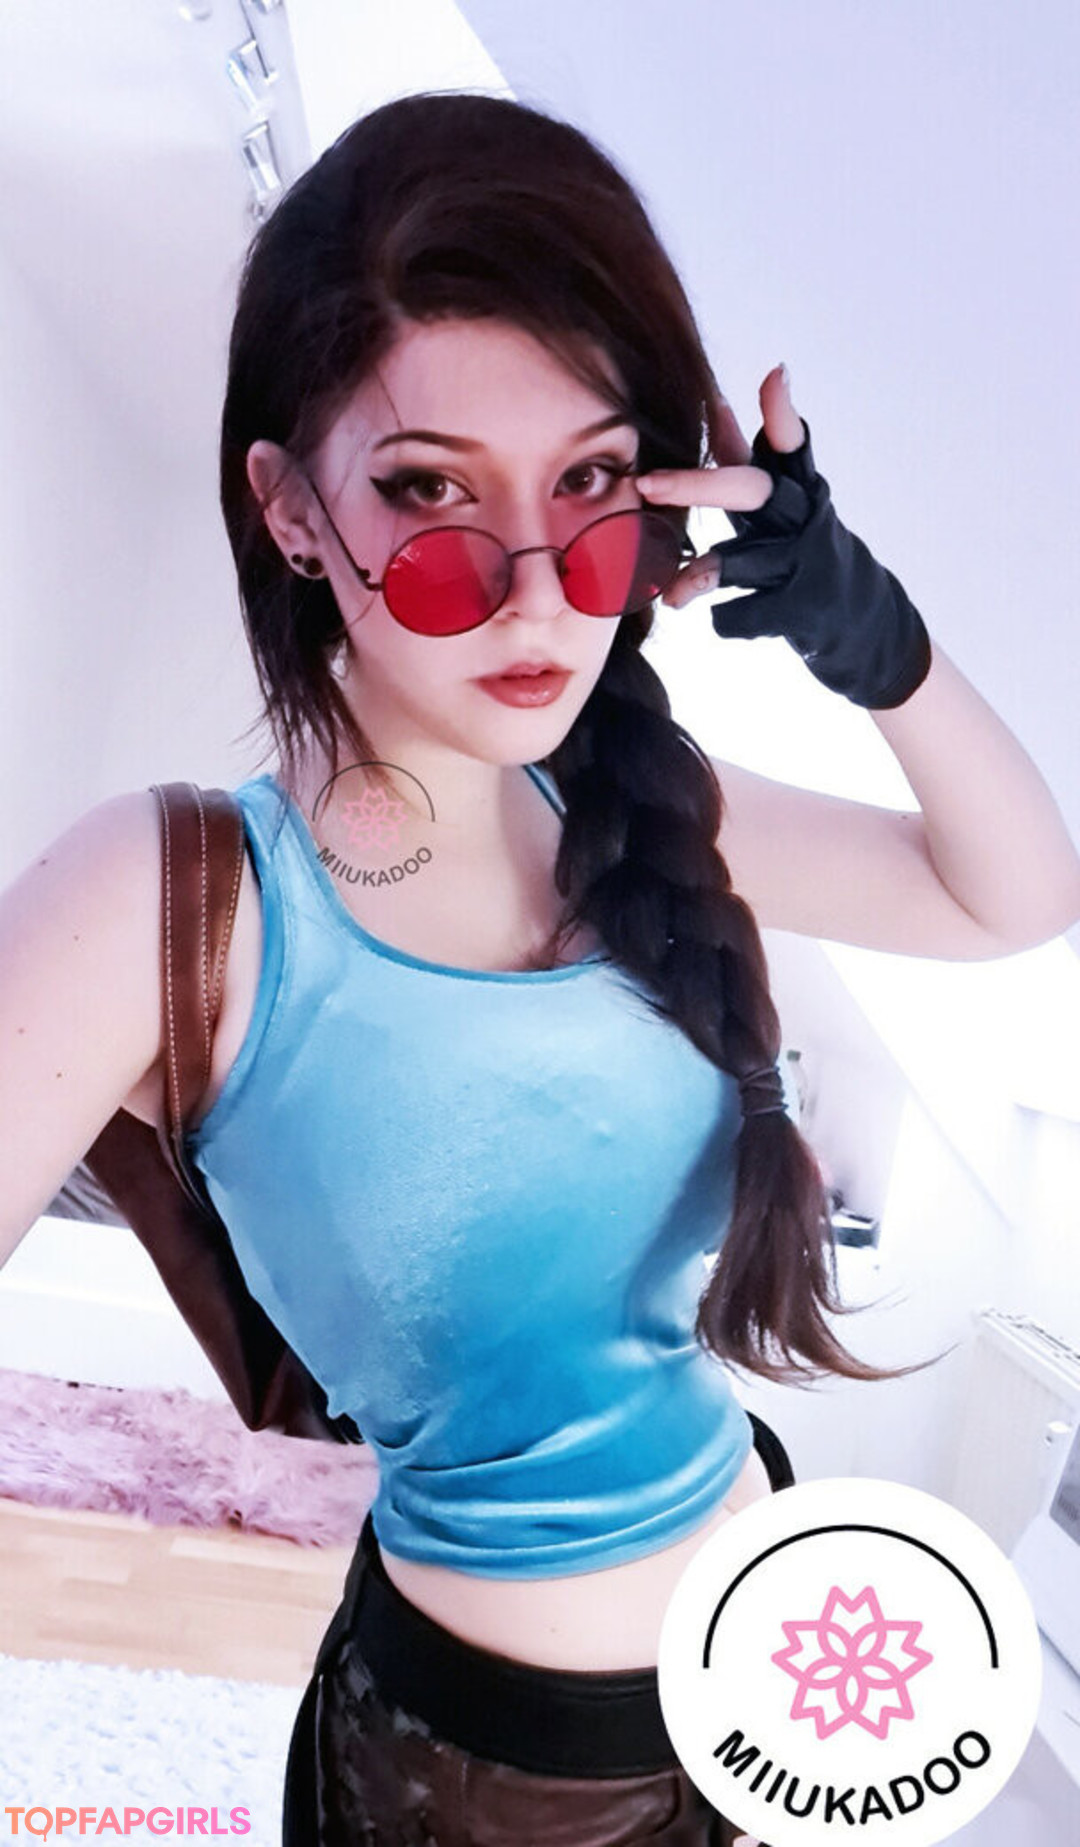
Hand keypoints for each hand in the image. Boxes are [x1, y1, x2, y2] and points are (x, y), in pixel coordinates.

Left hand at [636, 365, 932, 711]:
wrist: (862, 621)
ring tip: (672, 596)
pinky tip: (716, 619)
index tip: (774, 375)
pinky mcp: (800, 610)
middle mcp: (801, 518)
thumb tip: (713, 404)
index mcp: (797, 486)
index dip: (781, 410)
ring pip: (743, 562)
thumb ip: (745, 458)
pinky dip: (726, 619)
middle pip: (749, 492)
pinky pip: (746, 614)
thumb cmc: (802, 550)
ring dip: (701, 574)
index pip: (790, 442)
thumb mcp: (778, 502)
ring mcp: (802, 564)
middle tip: (647, 483)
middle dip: (694, 486)